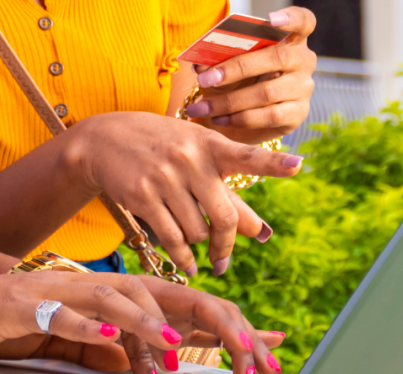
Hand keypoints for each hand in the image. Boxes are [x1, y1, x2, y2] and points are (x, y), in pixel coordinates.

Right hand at [0, 272, 285, 373]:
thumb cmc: (17, 325)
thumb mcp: (78, 343)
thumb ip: (120, 351)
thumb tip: (161, 364)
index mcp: (116, 297)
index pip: (184, 307)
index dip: (230, 324)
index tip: (272, 347)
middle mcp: (99, 287)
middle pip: (166, 299)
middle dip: (212, 325)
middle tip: (249, 358)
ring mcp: (65, 292)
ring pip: (120, 302)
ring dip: (152, 328)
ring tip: (181, 352)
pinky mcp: (31, 305)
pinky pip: (65, 315)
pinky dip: (91, 327)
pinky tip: (111, 340)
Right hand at [65, 112, 302, 274]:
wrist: (104, 139)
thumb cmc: (159, 146)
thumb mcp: (193, 156)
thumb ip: (226, 191)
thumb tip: (259, 230)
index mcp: (208, 144)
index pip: (246, 155)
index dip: (273, 162)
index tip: (299, 165)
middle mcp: (189, 159)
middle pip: (224, 216)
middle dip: (226, 244)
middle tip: (223, 259)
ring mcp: (165, 177)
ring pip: (197, 232)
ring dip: (198, 243)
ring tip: (190, 237)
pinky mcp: (143, 196)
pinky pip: (174, 239)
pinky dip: (184, 258)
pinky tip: (187, 263)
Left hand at [185, 7, 316, 141]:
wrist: (245, 114)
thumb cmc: (238, 76)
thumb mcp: (229, 59)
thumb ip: (220, 52)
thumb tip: (200, 63)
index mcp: (290, 37)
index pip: (303, 21)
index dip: (291, 18)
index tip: (271, 18)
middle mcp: (303, 60)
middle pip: (276, 57)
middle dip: (235, 68)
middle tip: (204, 78)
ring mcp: (303, 87)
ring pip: (267, 92)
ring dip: (229, 101)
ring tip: (202, 107)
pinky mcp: (298, 113)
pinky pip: (270, 116)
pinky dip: (240, 118)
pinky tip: (219, 119)